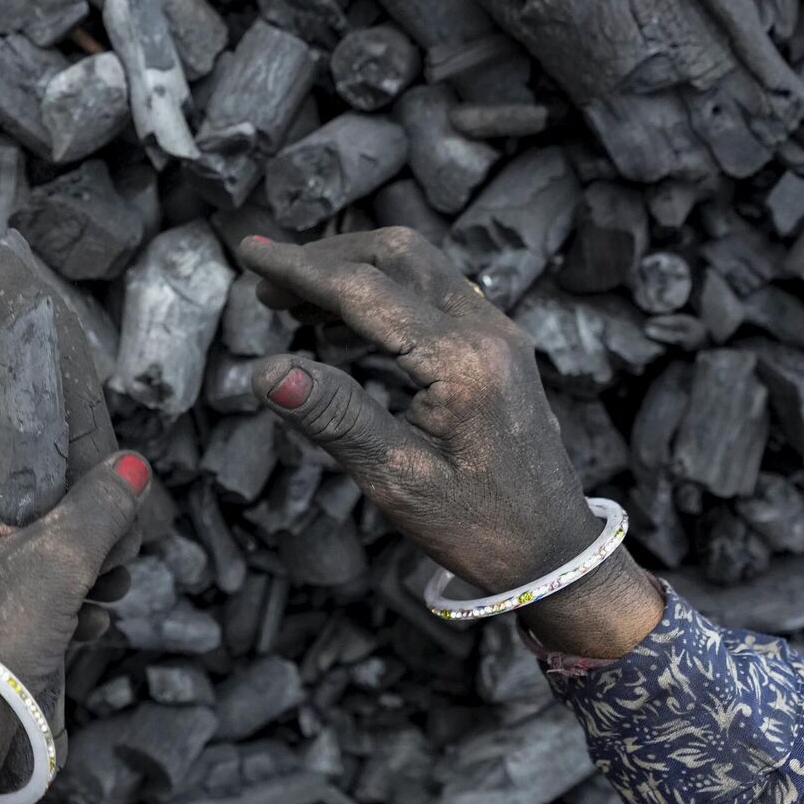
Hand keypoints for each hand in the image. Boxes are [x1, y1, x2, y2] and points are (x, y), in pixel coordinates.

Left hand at [0, 407, 149, 794]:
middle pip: (6, 487)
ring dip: (70, 560)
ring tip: (113, 586)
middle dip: (71, 510)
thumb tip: (132, 467)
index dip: (29, 417)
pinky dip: (47, 596)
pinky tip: (87, 623)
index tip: (80, 428)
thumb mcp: (58, 566)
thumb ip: (100, 508)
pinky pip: (3, 584)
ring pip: (13, 541)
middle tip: (115, 532)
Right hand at [236, 227, 663, 660]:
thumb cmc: (478, 525)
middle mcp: (486, 330)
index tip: (248, 251)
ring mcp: (497, 333)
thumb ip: (334, 416)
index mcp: (460, 360)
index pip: (364, 290)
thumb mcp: (397, 480)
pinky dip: (380, 294)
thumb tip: (265, 370)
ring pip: (416, 268)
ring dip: (352, 272)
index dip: (299, 269)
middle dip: (325, 258)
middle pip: (396, 256)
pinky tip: (342, 328)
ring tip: (292, 305)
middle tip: (266, 282)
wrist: (554, 552)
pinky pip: (432, 294)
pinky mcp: (497, 346)